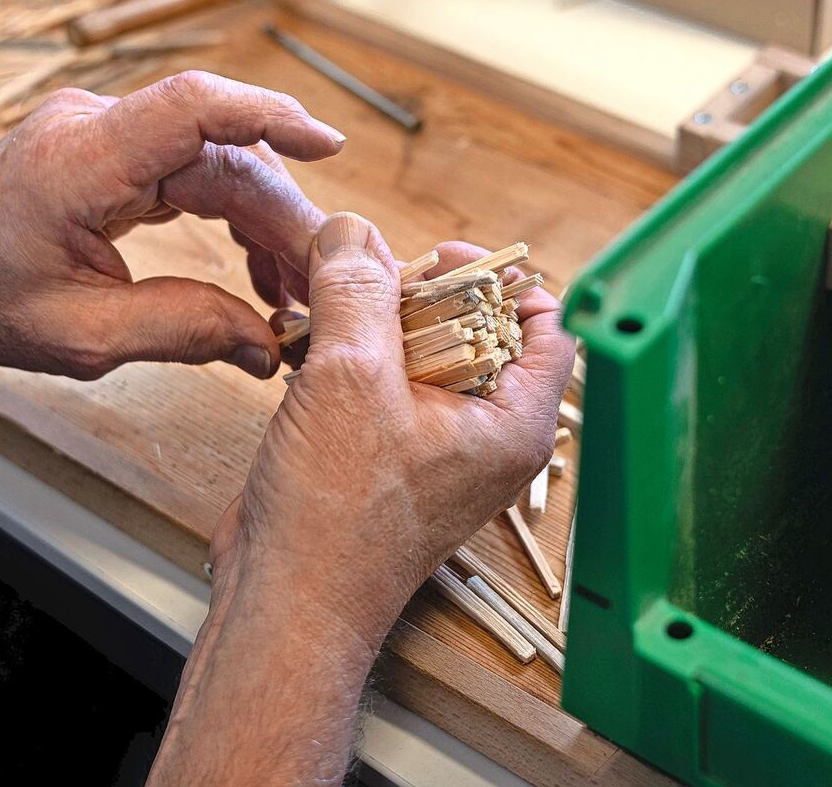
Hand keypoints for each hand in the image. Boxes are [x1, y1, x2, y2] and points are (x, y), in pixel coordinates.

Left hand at [0, 71, 340, 380]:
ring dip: (266, 221)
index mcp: (78, 162)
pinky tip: (256, 270)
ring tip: (292, 291)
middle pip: (223, 152)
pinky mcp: (120, 148)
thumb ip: (178, 331)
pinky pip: (198, 170)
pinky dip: (236, 216)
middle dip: (283, 217)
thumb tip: (266, 345)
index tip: (328, 144)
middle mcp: (97, 127)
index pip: (190, 107)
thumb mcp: (78, 336)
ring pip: (220, 161)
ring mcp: (110, 131)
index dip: (266, 114)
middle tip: (321, 287)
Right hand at [213, 212, 575, 642]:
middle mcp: (485, 436)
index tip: (441, 257)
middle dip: (419, 294)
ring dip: (373, 324)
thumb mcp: (351, 379)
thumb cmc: (337, 518)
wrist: (287, 600)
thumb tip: (353, 231)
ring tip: (327, 309)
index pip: (544, 324)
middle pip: (476, 329)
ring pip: (420, 354)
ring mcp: (436, 447)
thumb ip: (359, 292)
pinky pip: (383, 385)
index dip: (498, 278)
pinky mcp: (389, 454)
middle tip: (369, 279)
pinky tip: (306, 349)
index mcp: (513, 424)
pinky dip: (349, 358)